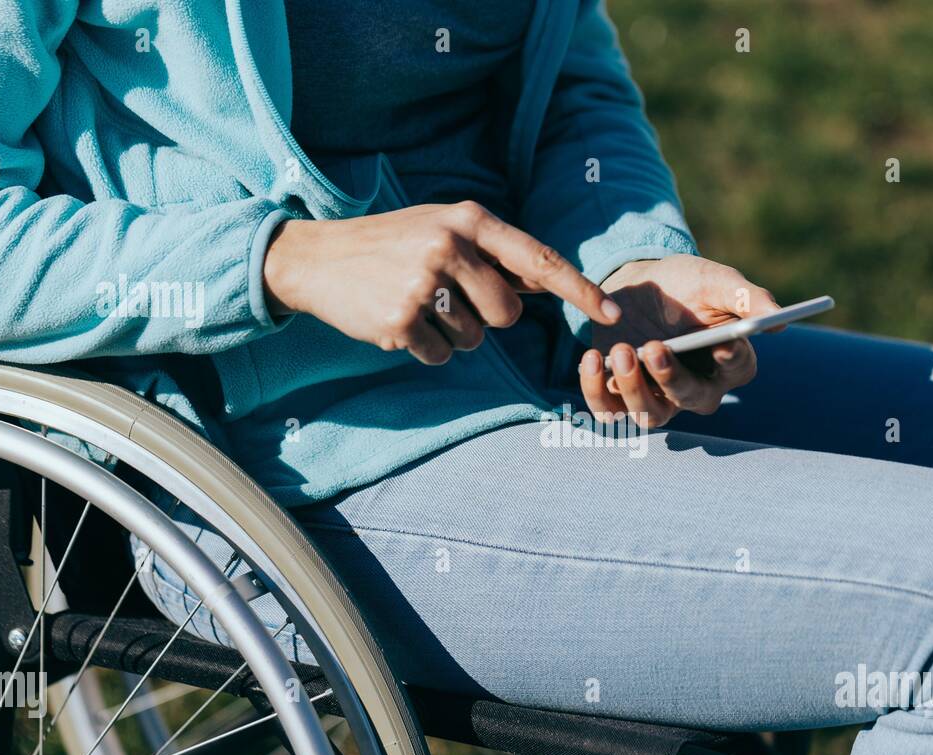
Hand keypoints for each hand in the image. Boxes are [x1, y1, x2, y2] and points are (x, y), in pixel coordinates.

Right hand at [262, 201, 620, 365]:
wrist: (318, 259)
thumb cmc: (394, 245)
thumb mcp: (445, 230)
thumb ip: (495, 254)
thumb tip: (549, 282)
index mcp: (468, 220)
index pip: (539, 258)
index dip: (580, 289)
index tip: (613, 314)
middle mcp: (450, 247)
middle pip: (508, 313)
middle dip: (486, 318)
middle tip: (446, 298)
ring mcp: (424, 284)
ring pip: (475, 339)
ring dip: (451, 333)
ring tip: (416, 303)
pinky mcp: (401, 321)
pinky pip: (440, 356)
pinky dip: (424, 348)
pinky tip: (399, 321)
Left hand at [581, 254, 778, 427]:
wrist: (638, 285)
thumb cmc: (685, 285)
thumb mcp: (715, 281)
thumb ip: (745, 297)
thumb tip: (777, 319)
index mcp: (730, 361)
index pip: (738, 369)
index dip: (731, 361)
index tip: (722, 346)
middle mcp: (698, 388)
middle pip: (691, 398)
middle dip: (672, 376)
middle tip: (654, 347)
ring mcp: (658, 397)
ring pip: (650, 415)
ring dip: (633, 388)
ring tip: (622, 350)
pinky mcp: (621, 396)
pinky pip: (609, 410)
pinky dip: (596, 390)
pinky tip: (591, 359)